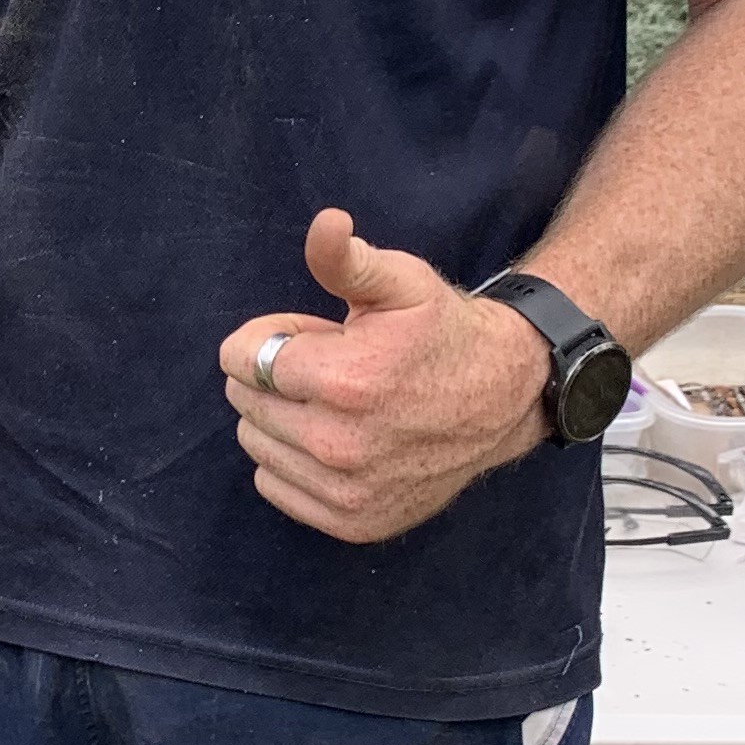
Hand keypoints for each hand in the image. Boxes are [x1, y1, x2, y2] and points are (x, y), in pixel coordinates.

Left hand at [220, 207, 548, 544]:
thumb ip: (345, 259)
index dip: (269, 337)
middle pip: (244, 402)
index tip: (311, 336)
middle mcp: (339, 444)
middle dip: (275, 378)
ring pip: (256, 446)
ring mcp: (346, 490)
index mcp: (342, 380)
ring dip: (280, 421)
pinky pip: (274, 487)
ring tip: (336, 404)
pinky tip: (336, 441)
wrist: (503, 398)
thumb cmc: (441, 332)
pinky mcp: (352, 521)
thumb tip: (326, 223)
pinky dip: (291, 463)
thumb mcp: (399, 282)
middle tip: (329, 368)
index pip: (242, 358)